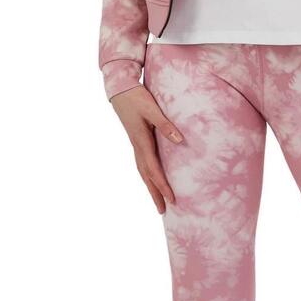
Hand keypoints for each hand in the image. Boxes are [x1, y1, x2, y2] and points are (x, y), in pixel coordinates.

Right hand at [110, 84, 182, 213]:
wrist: (120, 89)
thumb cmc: (136, 98)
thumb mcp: (152, 109)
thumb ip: (166, 124)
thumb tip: (180, 140)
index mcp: (141, 141)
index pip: (154, 169)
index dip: (163, 185)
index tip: (172, 199)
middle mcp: (137, 147)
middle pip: (146, 176)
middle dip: (155, 194)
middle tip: (163, 211)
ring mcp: (135, 145)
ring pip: (143, 171)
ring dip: (150, 187)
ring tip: (158, 201)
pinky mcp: (136, 141)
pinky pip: (142, 163)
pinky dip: (147, 175)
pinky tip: (152, 179)